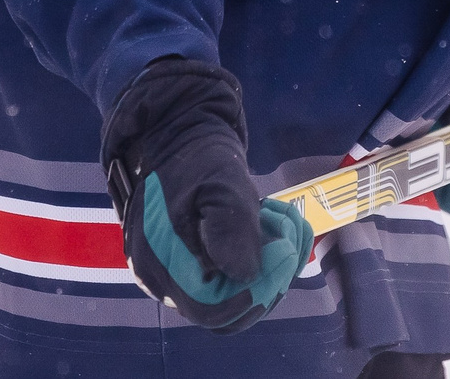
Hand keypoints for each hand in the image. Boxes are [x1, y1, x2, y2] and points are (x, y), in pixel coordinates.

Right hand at [101, 58, 312, 331]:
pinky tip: (275, 228)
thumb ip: (231, 225)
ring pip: (237, 297)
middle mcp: (165, 281)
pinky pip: (235, 283)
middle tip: (288, 231)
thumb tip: (247, 275)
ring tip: (284, 222)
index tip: (283, 248)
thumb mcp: (219, 180)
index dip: (257, 288)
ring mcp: (180, 277)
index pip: (215, 308)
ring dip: (271, 267)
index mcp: (162, 263)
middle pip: (230, 310)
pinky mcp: (197, 268)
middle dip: (269, 276)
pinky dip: (263, 262)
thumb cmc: (195, 157)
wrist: (178, 138)